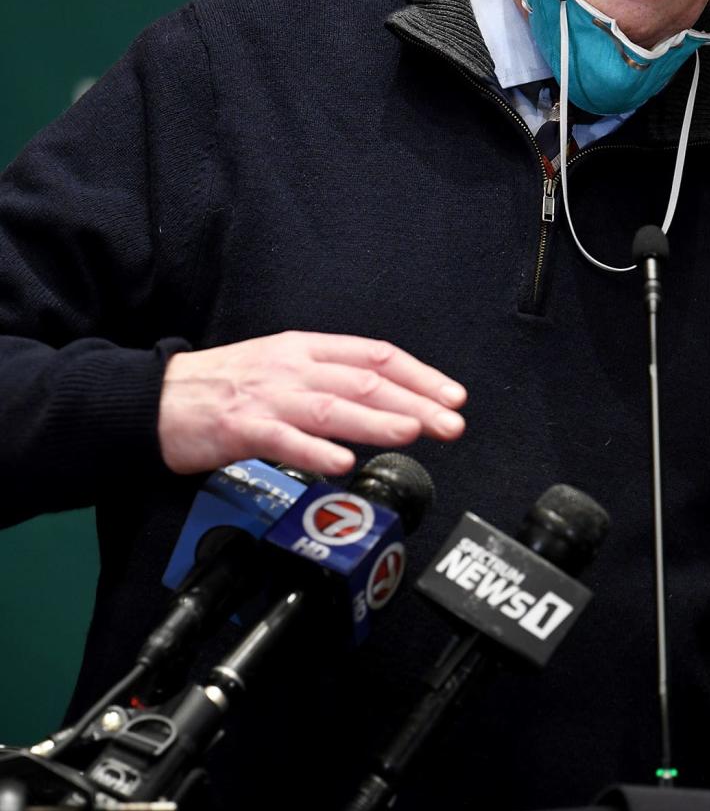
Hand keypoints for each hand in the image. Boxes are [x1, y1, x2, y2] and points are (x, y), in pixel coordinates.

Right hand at [157, 330, 466, 476]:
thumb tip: (388, 400)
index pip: (375, 356)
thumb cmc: (224, 387)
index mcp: (306, 349)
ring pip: (331, 406)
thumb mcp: (283, 367)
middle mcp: (293, 367)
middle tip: (450, 422)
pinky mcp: (240, 427)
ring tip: (412, 431)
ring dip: (376, 420)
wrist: (156, 399)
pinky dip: (314, 450)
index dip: (419, 375)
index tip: (452, 395)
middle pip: (364, 381)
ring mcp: (267, 397)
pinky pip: (283, 440)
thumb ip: (331, 380)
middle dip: (415, 401)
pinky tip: (341, 461)